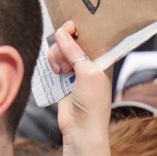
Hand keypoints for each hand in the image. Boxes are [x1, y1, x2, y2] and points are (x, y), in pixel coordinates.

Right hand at [49, 21, 113, 155]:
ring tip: (60, 70)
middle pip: (72, 39)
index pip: (91, 34)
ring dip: (56, 55)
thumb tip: (61, 32)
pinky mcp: (64, 78)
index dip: (79, 28)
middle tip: (65, 59)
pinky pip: (55, 61)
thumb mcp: (87, 72)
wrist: (81, 128)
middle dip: (64, 44)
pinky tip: (55, 71)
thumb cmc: (92, 101)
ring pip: (60, 50)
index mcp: (104, 58)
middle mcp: (91, 61)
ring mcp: (76, 69)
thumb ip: (74, 50)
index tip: (69, 26)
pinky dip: (52, 62)